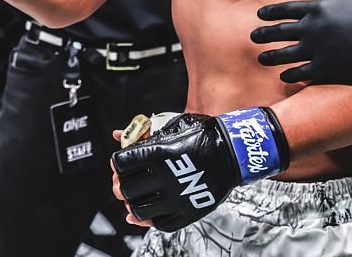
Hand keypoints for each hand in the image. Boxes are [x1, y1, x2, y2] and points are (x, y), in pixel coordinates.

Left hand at [112, 107, 288, 232]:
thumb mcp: (172, 126)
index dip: (117, 164)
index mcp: (158, 153)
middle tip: (123, 182)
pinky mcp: (188, 212)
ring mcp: (176, 197)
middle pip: (126, 188)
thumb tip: (118, 135)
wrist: (234, 151)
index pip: (122, 164)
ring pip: (139, 209)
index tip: (120, 163)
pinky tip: (150, 212)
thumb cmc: (204, 135)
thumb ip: (145, 134)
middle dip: (121, 185)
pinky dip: (150, 220)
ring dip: (132, 204)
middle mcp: (164, 177)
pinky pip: (161, 223)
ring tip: (135, 198)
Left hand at [252, 0, 351, 82]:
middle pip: (280, 32)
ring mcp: (317, 49)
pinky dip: (291, 74)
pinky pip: (302, 72)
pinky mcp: (327, 67)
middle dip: (264, 34)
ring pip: (286, 54)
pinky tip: (284, 76)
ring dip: (271, 56)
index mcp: (317, 8)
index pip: (285, 10)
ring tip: (261, 58)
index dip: (270, 13)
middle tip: (252, 37)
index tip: (259, 16)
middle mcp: (312, 29)